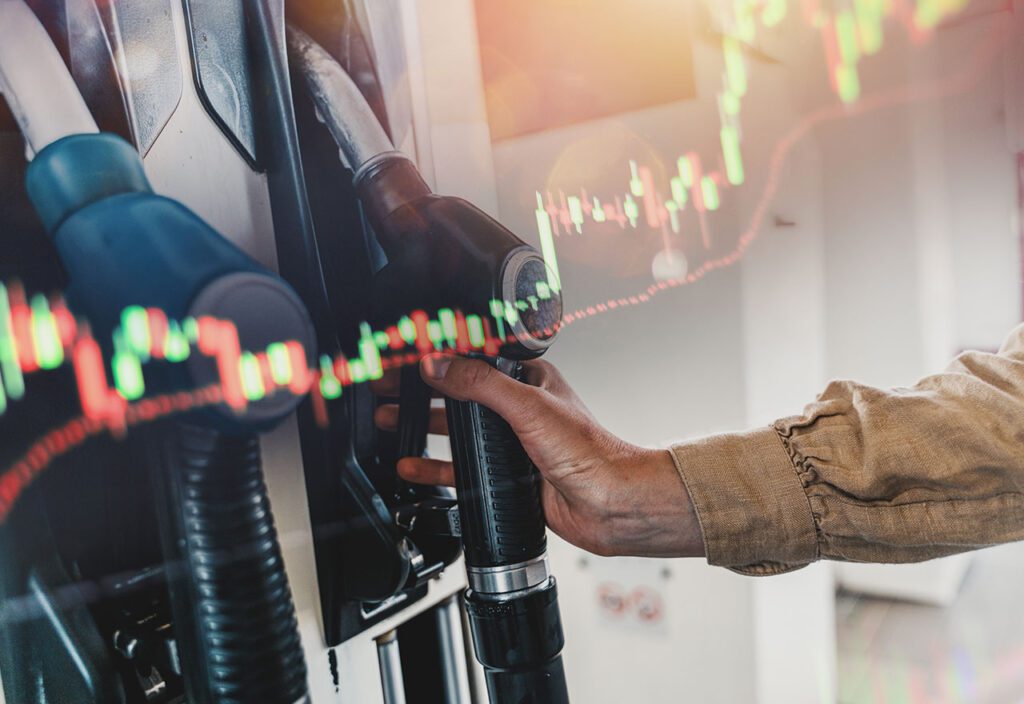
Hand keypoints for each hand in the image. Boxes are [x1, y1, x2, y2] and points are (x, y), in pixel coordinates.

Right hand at [374, 354, 704, 558]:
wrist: (610, 504)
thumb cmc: (590, 452)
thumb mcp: (528, 406)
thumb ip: (480, 383)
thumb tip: (439, 363)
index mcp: (527, 380)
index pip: (473, 360)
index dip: (437, 359)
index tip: (404, 360)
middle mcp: (518, 409)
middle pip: (457, 394)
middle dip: (418, 392)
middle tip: (384, 391)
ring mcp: (511, 443)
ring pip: (455, 430)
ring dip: (420, 426)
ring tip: (387, 422)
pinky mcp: (507, 475)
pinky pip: (461, 467)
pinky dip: (434, 466)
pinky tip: (413, 465)